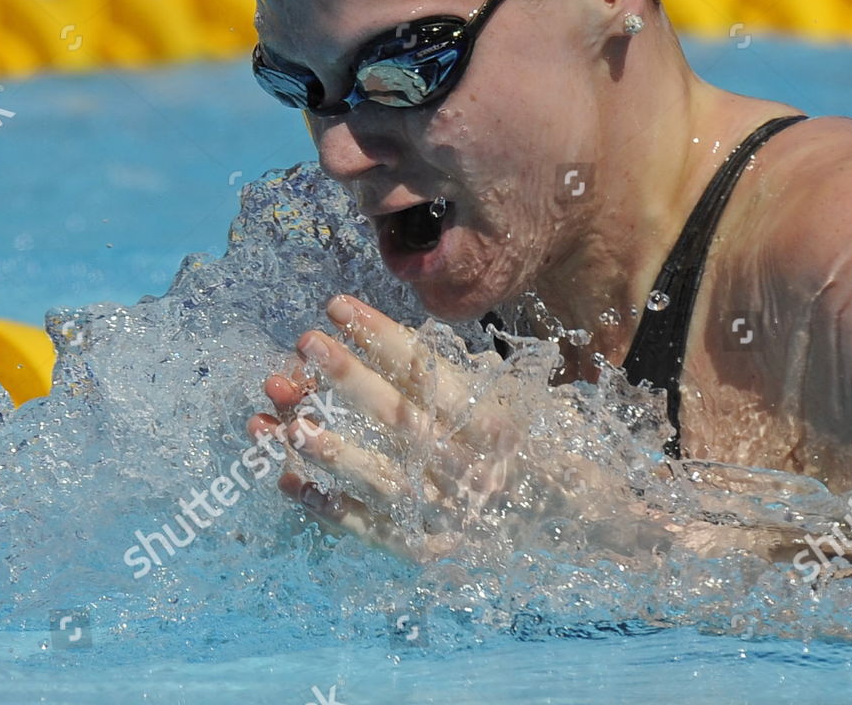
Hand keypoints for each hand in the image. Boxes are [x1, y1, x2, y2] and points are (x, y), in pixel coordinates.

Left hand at [247, 294, 622, 561]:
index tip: (336, 305)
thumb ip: (462, 377)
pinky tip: (282, 478)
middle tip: (302, 342)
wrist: (577, 521)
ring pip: (376, 474)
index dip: (379, 336)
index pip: (427, 371)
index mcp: (492, 422)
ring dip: (323, 444)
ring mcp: (446, 511)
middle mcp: (469, 466)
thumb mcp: (517, 400)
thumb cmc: (543, 443)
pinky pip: (368, 526)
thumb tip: (391, 343)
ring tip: (273, 416)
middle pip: (398, 416)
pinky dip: (324, 505)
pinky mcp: (425, 545)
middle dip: (346, 378)